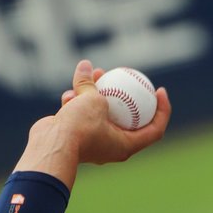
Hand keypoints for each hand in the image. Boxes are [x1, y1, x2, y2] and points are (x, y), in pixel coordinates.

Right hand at [15, 60, 170, 188]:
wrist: (50, 146)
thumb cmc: (79, 128)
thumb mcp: (93, 100)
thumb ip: (92, 84)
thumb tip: (85, 66)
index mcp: (126, 145)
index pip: (154, 129)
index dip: (162, 110)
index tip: (159, 90)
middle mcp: (112, 146)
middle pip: (127, 117)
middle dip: (126, 94)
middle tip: (124, 76)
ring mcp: (93, 142)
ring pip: (101, 113)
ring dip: (97, 93)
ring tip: (95, 74)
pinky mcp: (76, 137)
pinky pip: (81, 117)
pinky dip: (77, 104)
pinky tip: (69, 93)